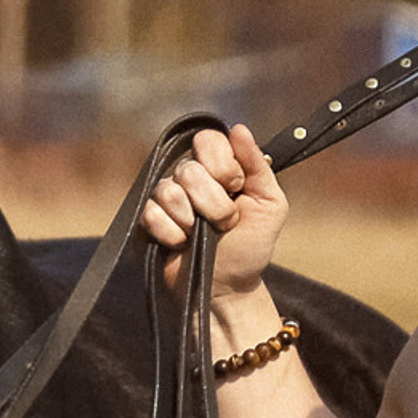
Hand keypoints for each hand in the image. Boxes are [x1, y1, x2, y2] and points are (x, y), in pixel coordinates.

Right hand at [141, 122, 286, 298]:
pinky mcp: (147, 220)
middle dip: (214, 203)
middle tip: (225, 222)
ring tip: (202, 235)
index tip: (237, 188)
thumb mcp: (270, 205)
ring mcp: (166, 197)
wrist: (228, 287)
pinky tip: (183, 244)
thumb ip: (259, 166)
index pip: (208, 140)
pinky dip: (174, 235)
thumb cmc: (250, 246)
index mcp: (218, 166)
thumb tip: (240, 129)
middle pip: (189, 168)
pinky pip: (152, 214)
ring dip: (194, 222)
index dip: (224, 166)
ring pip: (169, 191)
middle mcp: (189, 176)